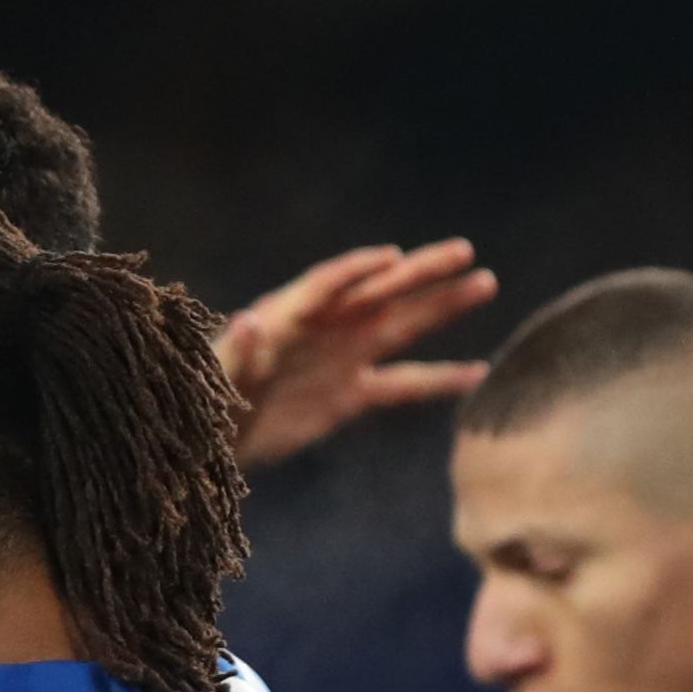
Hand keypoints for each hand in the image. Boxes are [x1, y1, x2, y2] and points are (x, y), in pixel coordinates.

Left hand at [215, 239, 496, 468]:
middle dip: (422, 272)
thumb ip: (240, 351)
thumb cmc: (205, 398)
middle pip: (380, 292)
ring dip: (442, 307)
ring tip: (486, 284)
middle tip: (465, 252)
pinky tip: (478, 373)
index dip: (360, 270)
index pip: (331, 284)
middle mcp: (325, 329)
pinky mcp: (352, 396)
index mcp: (291, 316)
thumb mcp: (218, 375)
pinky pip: (404, 385)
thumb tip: (252, 321)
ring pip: (402, 326)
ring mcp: (343, 359)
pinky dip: (442, 381)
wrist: (211, 439)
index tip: (394, 258)